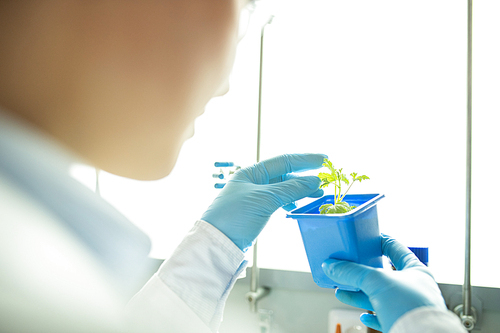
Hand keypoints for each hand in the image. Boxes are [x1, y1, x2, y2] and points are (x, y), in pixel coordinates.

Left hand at [202, 153, 325, 250]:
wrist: (217, 243)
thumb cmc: (235, 216)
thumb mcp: (265, 199)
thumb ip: (291, 189)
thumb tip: (315, 181)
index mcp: (251, 173)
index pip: (283, 161)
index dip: (305, 160)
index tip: (324, 160)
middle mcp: (252, 182)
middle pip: (284, 174)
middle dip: (305, 176)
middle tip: (325, 179)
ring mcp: (254, 197)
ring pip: (283, 189)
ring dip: (300, 190)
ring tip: (317, 194)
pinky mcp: (255, 212)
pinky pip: (278, 202)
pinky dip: (291, 202)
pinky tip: (299, 206)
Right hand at [322, 234, 446, 331]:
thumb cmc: (411, 306)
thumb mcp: (377, 280)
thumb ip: (353, 272)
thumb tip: (331, 266)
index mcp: (415, 270)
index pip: (395, 248)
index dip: (379, 241)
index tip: (365, 238)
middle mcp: (413, 288)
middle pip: (382, 275)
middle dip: (361, 273)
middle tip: (345, 268)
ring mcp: (408, 308)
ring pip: (379, 297)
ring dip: (358, 294)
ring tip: (341, 291)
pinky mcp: (402, 324)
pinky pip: (383, 317)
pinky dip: (371, 315)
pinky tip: (363, 315)